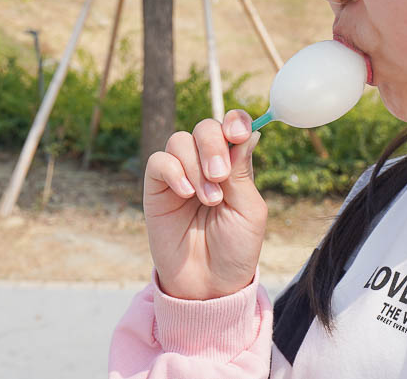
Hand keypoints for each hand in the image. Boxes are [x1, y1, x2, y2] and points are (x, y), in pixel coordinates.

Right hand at [143, 109, 266, 299]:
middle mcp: (206, 164)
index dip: (234, 121)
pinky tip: (186, 193)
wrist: (209, 285)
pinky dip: (173, 171)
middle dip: (213, 146)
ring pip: (180, 140)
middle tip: (220, 176)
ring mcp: (180, 174)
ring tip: (207, 199)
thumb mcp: (248, 211)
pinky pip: (159, 161)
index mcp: (234, 165)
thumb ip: (243, 172)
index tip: (238, 132)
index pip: (231, 127)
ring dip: (196, 165)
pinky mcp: (157, 189)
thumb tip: (250, 132)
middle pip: (205, 128)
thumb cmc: (235, 249)